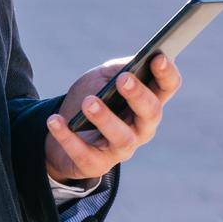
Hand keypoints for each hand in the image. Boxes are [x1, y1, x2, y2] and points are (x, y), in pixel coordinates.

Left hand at [45, 53, 181, 181]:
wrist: (62, 129)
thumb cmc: (93, 98)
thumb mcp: (103, 77)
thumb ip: (119, 68)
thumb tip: (133, 64)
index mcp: (146, 102)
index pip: (167, 87)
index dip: (167, 73)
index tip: (157, 57)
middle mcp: (141, 128)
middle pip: (150, 113)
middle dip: (138, 95)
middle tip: (123, 79)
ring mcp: (121, 149)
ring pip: (122, 137)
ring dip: (106, 118)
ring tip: (88, 102)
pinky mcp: (96, 165)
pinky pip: (84, 153)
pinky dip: (68, 137)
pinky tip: (55, 121)